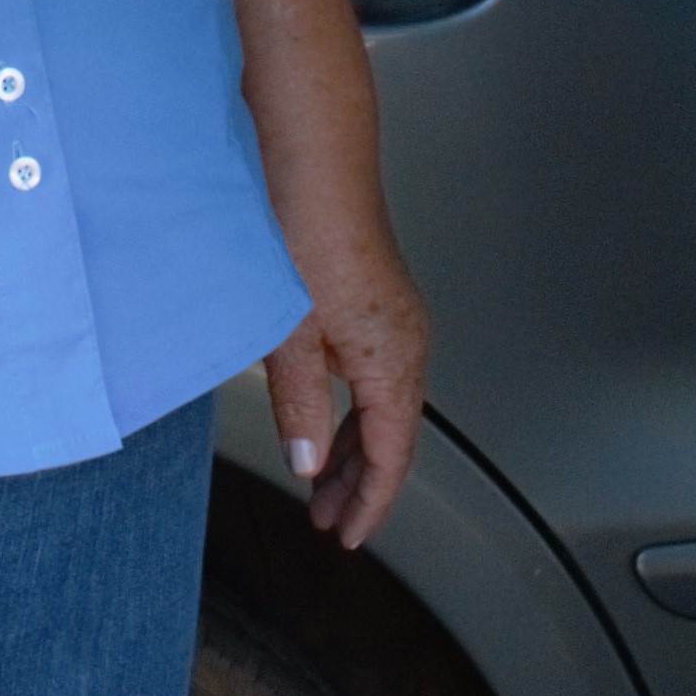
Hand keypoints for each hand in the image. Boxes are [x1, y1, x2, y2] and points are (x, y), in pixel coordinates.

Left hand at [258, 212, 429, 548]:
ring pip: (384, 406)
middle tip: (326, 522)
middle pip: (393, 435)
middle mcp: (407, 341)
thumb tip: (307, 466)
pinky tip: (323, 419)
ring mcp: (396, 320)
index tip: (348, 536)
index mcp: (393, 358)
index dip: (370, 501)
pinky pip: (375, 376)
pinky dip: (353, 411)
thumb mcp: (288, 334)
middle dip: (361, 484)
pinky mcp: (378, 302)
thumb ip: (298, 407)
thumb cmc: (304, 231)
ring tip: (319, 484)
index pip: (392, 454)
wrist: (313, 158)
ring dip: (354, 449)